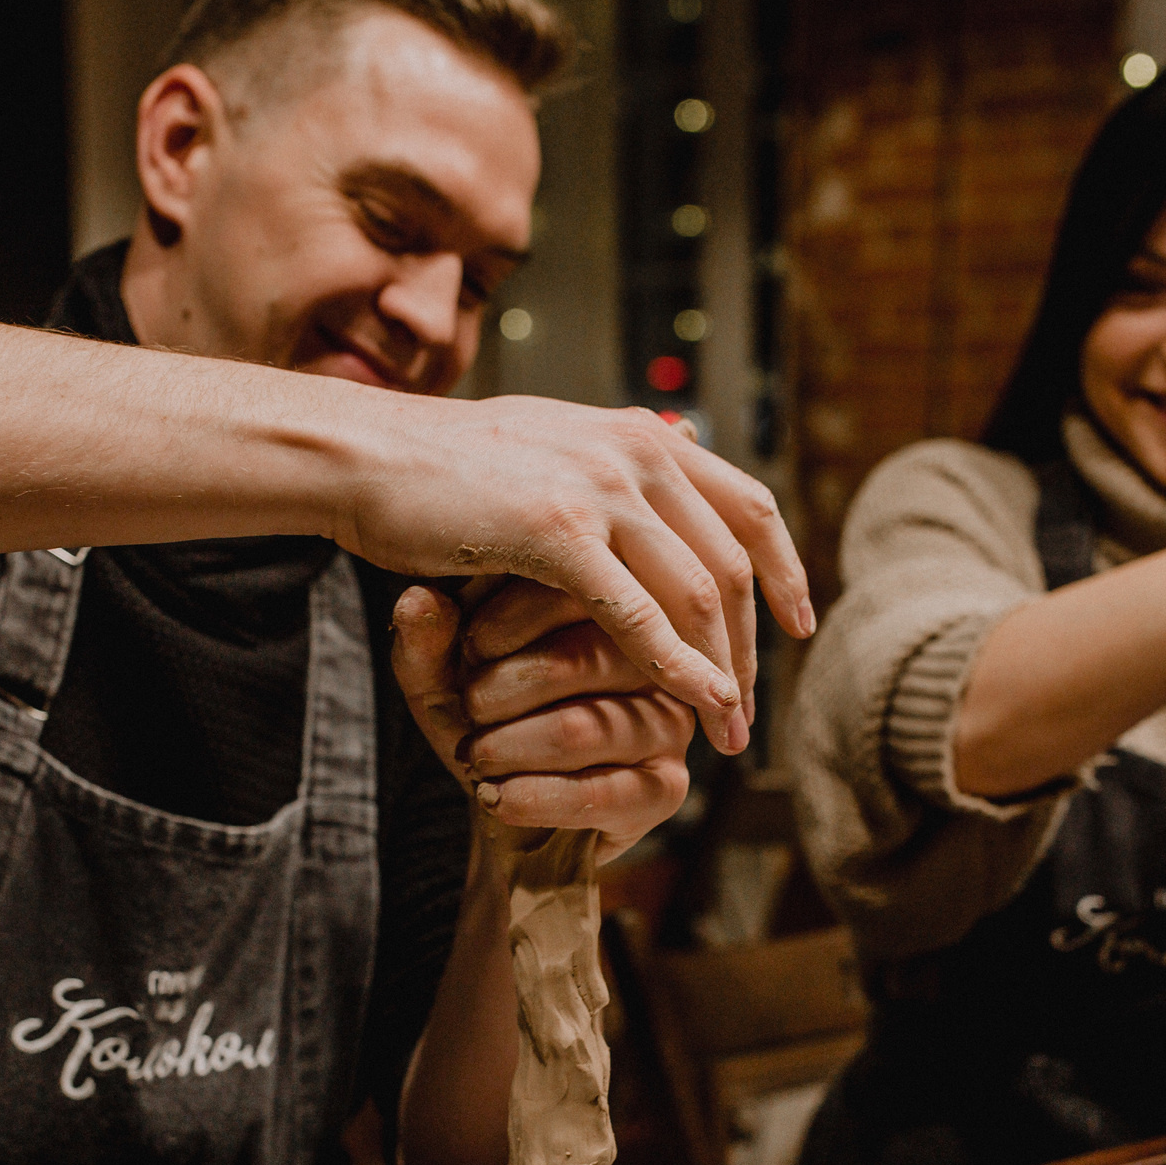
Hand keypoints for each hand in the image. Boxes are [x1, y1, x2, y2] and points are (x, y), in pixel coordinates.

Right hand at [347, 395, 808, 755]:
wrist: (366, 455)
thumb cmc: (445, 469)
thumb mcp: (552, 450)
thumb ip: (615, 469)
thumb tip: (677, 471)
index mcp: (642, 434)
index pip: (748, 505)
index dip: (784, 570)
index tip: (798, 625)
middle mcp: (637, 452)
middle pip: (731, 562)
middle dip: (752, 644)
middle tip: (752, 708)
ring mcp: (600, 490)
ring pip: (697, 593)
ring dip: (724, 670)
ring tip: (730, 730)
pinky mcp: (558, 534)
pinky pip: (639, 616)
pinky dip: (678, 670)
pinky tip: (696, 710)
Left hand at [389, 579, 693, 863]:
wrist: (506, 805)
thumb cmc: (484, 720)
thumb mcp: (441, 676)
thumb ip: (426, 640)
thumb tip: (417, 601)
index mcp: (614, 607)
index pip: (569, 594)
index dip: (499, 625)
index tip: (464, 653)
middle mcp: (656, 658)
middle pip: (579, 659)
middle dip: (500, 692)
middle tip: (468, 712)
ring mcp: (670, 723)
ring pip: (580, 728)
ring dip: (507, 749)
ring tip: (474, 758)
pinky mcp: (668, 788)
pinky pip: (599, 792)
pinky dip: (533, 798)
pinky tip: (496, 799)